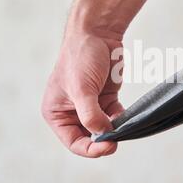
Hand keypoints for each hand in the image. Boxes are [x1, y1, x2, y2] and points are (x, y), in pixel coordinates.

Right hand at [42, 30, 123, 157]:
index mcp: (56, 113)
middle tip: (117, 139)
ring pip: (103, 129)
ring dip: (114, 130)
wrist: (98, 34)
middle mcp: (71, 112)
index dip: (91, 149)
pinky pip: (114, 117)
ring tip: (122, 125)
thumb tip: (103, 135)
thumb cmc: (81, 58)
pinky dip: (121, 119)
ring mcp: (89, 106)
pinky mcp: (104, 99)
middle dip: (103, 140)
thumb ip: (91, 115)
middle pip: (89, 138)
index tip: (109, 147)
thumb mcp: (82, 89)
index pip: (73, 142)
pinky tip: (125, 116)